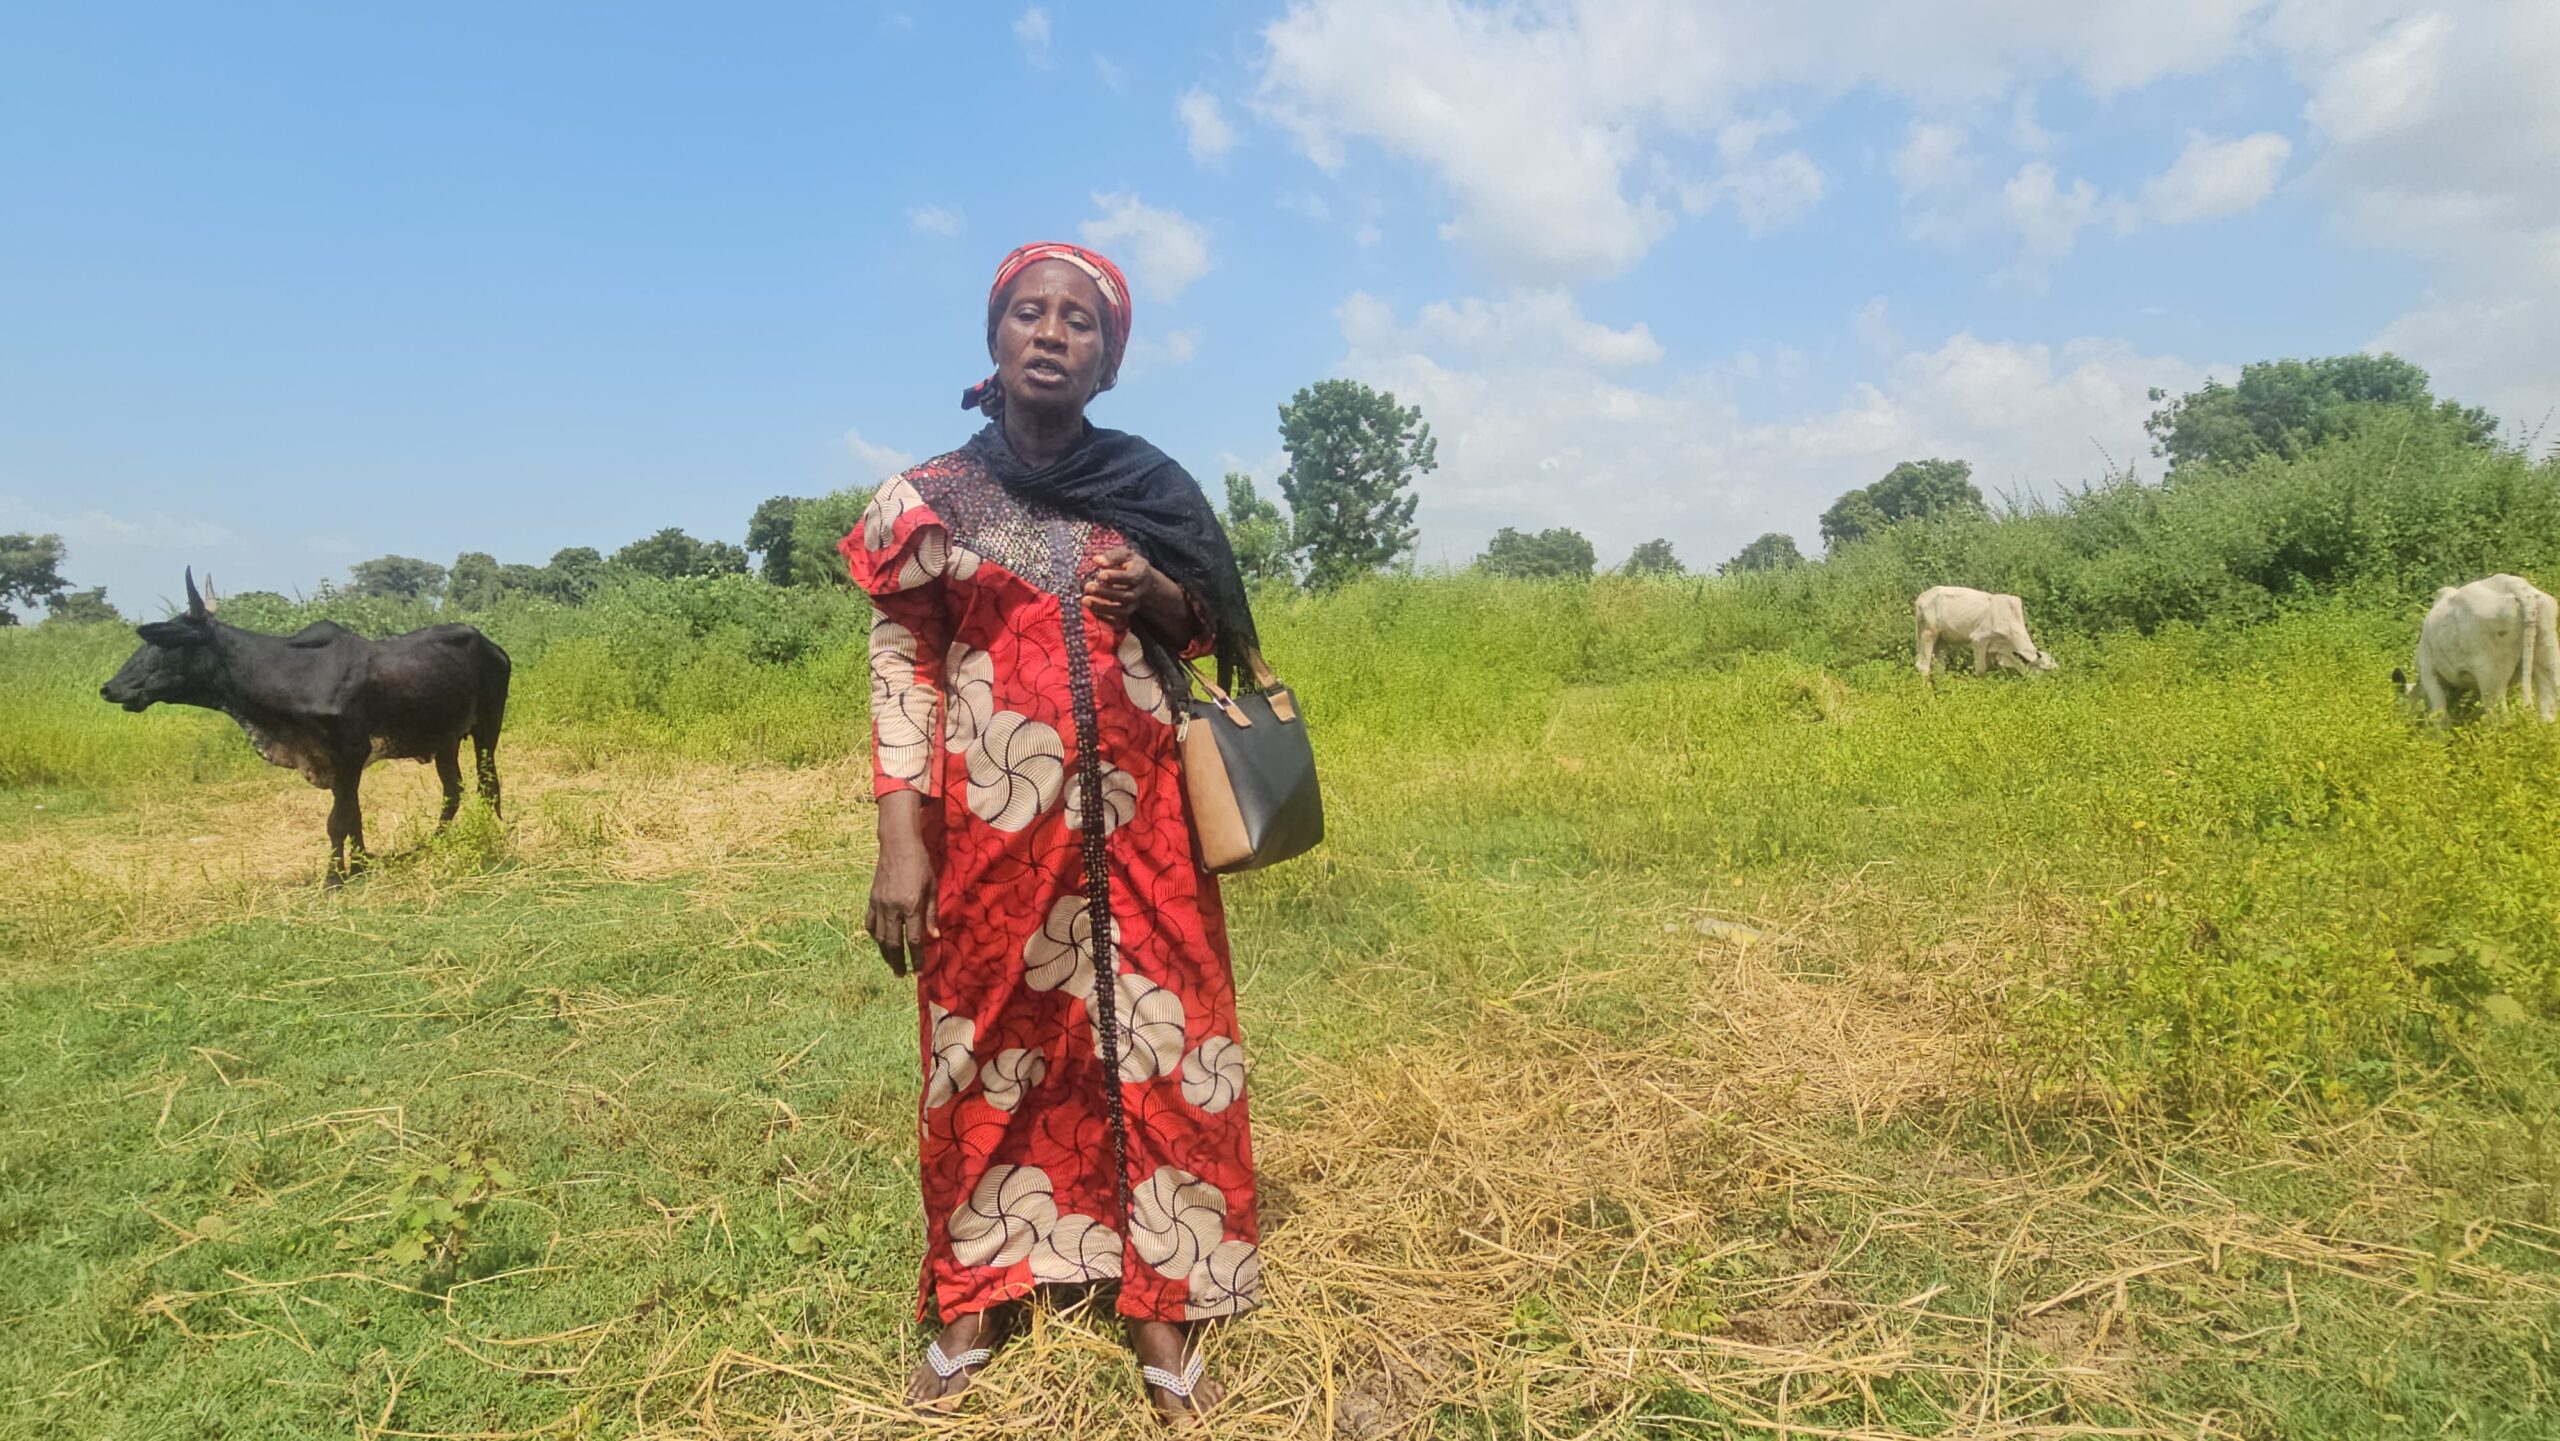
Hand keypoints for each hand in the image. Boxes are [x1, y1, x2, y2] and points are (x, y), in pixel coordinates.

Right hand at [868, 800, 936, 975]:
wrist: (898, 845)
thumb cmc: (920, 865)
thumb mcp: (932, 888)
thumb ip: (932, 914)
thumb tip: (933, 937)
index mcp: (911, 906)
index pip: (915, 940)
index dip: (917, 959)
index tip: (920, 972)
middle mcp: (893, 908)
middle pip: (894, 944)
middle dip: (898, 962)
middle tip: (902, 975)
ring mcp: (879, 905)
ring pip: (880, 937)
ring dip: (886, 954)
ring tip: (892, 965)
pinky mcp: (871, 900)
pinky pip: (870, 924)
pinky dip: (875, 936)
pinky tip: (881, 943)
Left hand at [1082, 546, 1164, 628]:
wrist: (1147, 583)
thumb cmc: (1132, 566)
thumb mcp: (1127, 555)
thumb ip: (1113, 556)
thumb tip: (1097, 559)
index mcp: (1140, 574)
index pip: (1130, 578)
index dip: (1115, 577)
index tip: (1100, 575)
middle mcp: (1138, 592)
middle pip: (1124, 596)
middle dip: (1105, 593)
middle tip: (1088, 587)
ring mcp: (1133, 605)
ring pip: (1121, 610)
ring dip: (1102, 607)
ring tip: (1085, 600)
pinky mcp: (1127, 613)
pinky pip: (1117, 619)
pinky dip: (1104, 616)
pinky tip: (1091, 609)